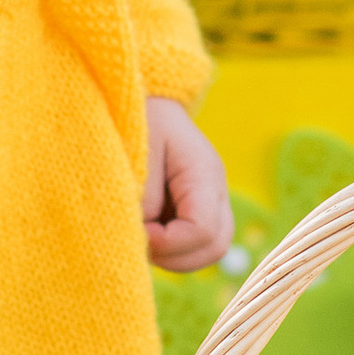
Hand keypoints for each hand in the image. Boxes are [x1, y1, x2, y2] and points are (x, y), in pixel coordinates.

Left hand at [142, 98, 232, 273]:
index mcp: (203, 173)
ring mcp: (212, 200)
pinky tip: (149, 231)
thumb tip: (148, 236)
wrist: (147, 99)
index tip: (139, 230)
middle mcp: (216, 189)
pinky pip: (197, 243)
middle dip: (175, 256)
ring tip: (143, 236)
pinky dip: (174, 248)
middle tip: (141, 240)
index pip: (202, 229)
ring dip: (175, 255)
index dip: (169, 242)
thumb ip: (145, 195)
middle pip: (216, 246)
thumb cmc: (139, 119)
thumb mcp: (137, 151)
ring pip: (210, 250)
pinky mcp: (198, 206)